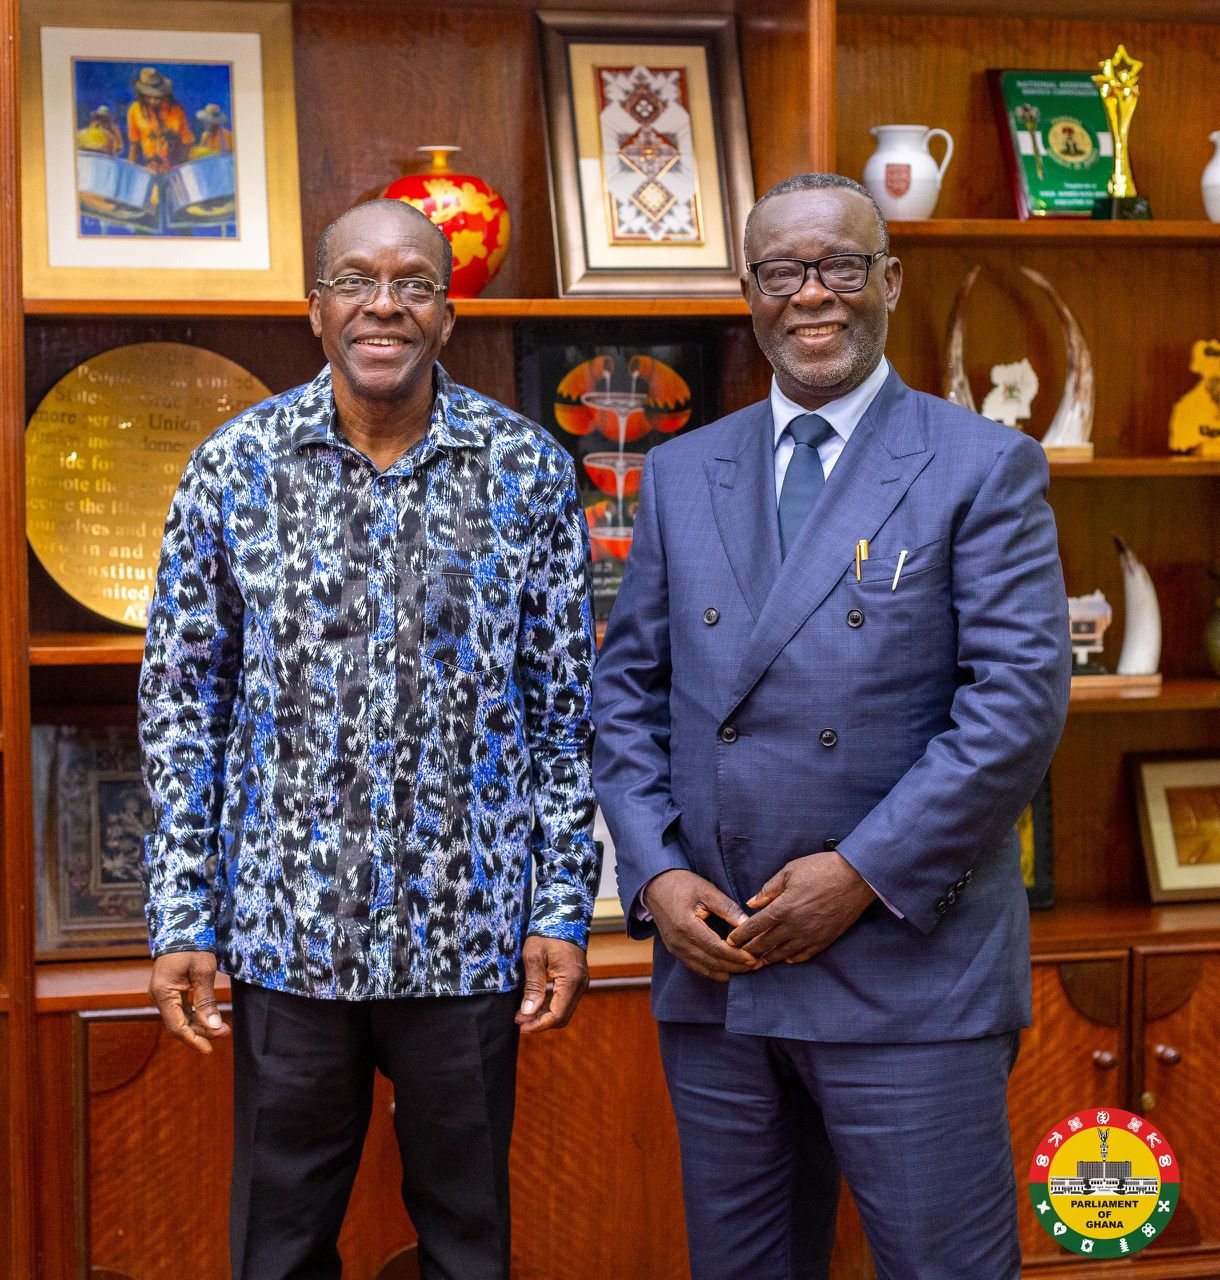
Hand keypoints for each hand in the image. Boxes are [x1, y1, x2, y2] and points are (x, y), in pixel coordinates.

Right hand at [149, 950, 229, 1054]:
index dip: (193, 1040)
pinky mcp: (170, 990)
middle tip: (224, 1033)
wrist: (182, 925)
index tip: (210, 1049)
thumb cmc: (193, 946)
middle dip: (201, 1032)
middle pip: (179, 1024)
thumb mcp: (203, 972)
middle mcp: (159, 996)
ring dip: (199, 1024)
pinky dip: (195, 1015)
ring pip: (181, 1017)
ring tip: (221, 1028)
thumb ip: (206, 1001)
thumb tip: (213, 1027)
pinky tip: (209, 1018)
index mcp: (163, 993)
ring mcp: (163, 993)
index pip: (177, 1026)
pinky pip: (181, 1008)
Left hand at [516, 936, 588, 1032]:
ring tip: (523, 1012)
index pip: (557, 1015)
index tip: (520, 1023)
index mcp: (571, 980)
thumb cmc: (546, 933)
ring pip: (564, 1010)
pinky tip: (534, 1003)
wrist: (563, 916)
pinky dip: (550, 1005)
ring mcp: (581, 982)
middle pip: (562, 1017)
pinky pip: (565, 1000)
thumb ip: (533, 986)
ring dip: (544, 1015)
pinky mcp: (577, 979)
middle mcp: (580, 984)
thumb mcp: (533, 957)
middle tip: (519, 1020)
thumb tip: (528, 1012)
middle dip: (540, 1022)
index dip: (538, 1024)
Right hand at [643, 869, 759, 982]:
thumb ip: (727, 908)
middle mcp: (680, 943)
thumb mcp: (706, 890)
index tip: (754, 958)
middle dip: (736, 967)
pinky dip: (713, 971)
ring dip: (726, 972)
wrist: (654, 886)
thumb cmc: (681, 884)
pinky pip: (696, 967)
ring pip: (705, 969)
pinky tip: (728, 969)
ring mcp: (675, 949)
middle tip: (756, 965)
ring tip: (746, 970)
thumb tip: (748, 923)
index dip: (737, 956)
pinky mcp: (675, 951)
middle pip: (712, 963)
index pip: (717, 949)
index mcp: (687, 927)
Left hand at [727, 852, 875, 965]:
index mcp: (783, 908)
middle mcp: (794, 926)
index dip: (740, 936)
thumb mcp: (790, 871)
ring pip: (783, 953)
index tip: (730, 941)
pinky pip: (803, 955)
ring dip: (767, 958)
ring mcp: (810, 936)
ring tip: (756, 962)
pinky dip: (791, 958)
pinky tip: (784, 959)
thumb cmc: (821, 869)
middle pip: (765, 944)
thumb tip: (752, 903)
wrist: (856, 878)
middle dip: (749, 950)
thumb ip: (769, 889)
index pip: (755, 927)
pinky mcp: (824, 940)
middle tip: (738, 955)